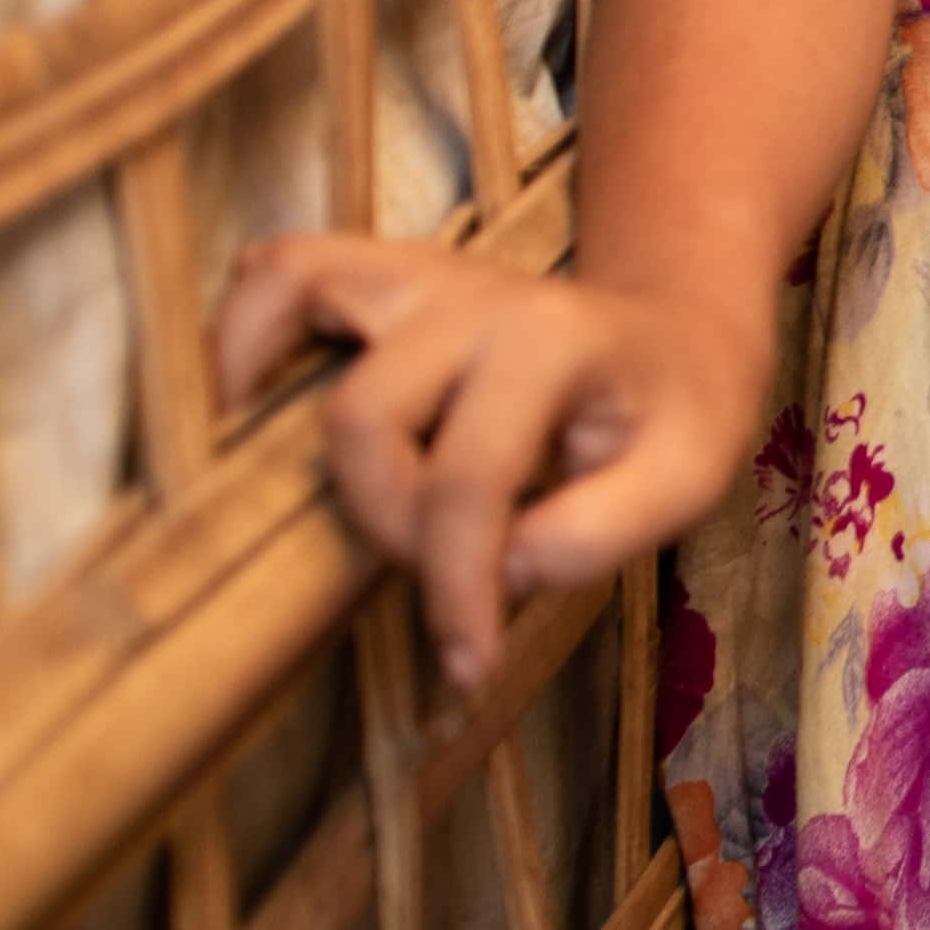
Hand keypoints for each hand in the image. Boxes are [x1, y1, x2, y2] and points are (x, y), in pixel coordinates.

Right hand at [210, 233, 775, 685]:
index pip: (467, 480)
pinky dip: (243, 325)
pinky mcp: (382, 275)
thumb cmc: (678, 411)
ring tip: (277, 491)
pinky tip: (241, 404)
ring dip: (274, 399)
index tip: (469, 663)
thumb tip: (501, 570)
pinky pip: (282, 266)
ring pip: (295, 298)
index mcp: (551, 343)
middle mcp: (472, 293)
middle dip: (389, 523)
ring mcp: (419, 274)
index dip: (456, 585)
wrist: (679, 331)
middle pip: (363, 417)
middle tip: (440, 573)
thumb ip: (603, 532)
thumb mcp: (687, 479)